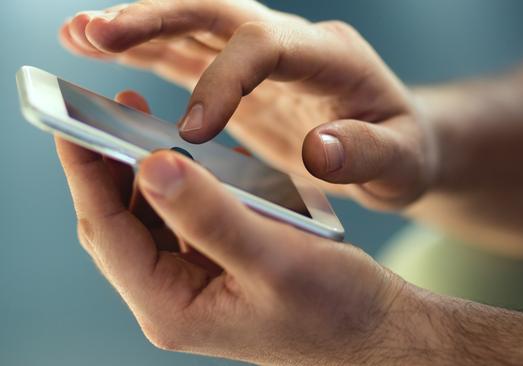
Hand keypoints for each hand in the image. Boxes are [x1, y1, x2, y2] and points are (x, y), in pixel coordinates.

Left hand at [56, 91, 409, 363]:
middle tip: (116, 111)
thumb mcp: (273, 258)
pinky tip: (198, 160)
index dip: (87, 175)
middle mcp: (174, 299)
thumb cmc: (333, 307)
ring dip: (148, 175)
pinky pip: (184, 222)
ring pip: (150, 220)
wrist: (373, 330)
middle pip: (120, 225)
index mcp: (173, 307)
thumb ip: (210, 215)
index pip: (109, 232)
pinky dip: (184, 187)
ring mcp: (194, 284)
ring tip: (150, 127)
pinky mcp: (217, 270)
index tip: (74, 123)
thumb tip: (152, 166)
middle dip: (111, 169)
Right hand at [60, 1, 434, 209]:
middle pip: (219, 14)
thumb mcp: (402, 164)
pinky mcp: (244, 80)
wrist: (398, 144)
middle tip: (99, 31)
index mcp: (332, 59)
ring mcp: (265, 58)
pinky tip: (101, 53)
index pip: (269, 46)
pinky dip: (145, 54)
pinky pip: (189, 57)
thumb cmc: (404, 154)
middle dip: (158, 19)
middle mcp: (293, 45)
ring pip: (194, 28)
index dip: (226, 79)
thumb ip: (367, 155)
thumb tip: (320, 149)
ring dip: (136, 28)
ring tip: (78, 34)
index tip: (192, 130)